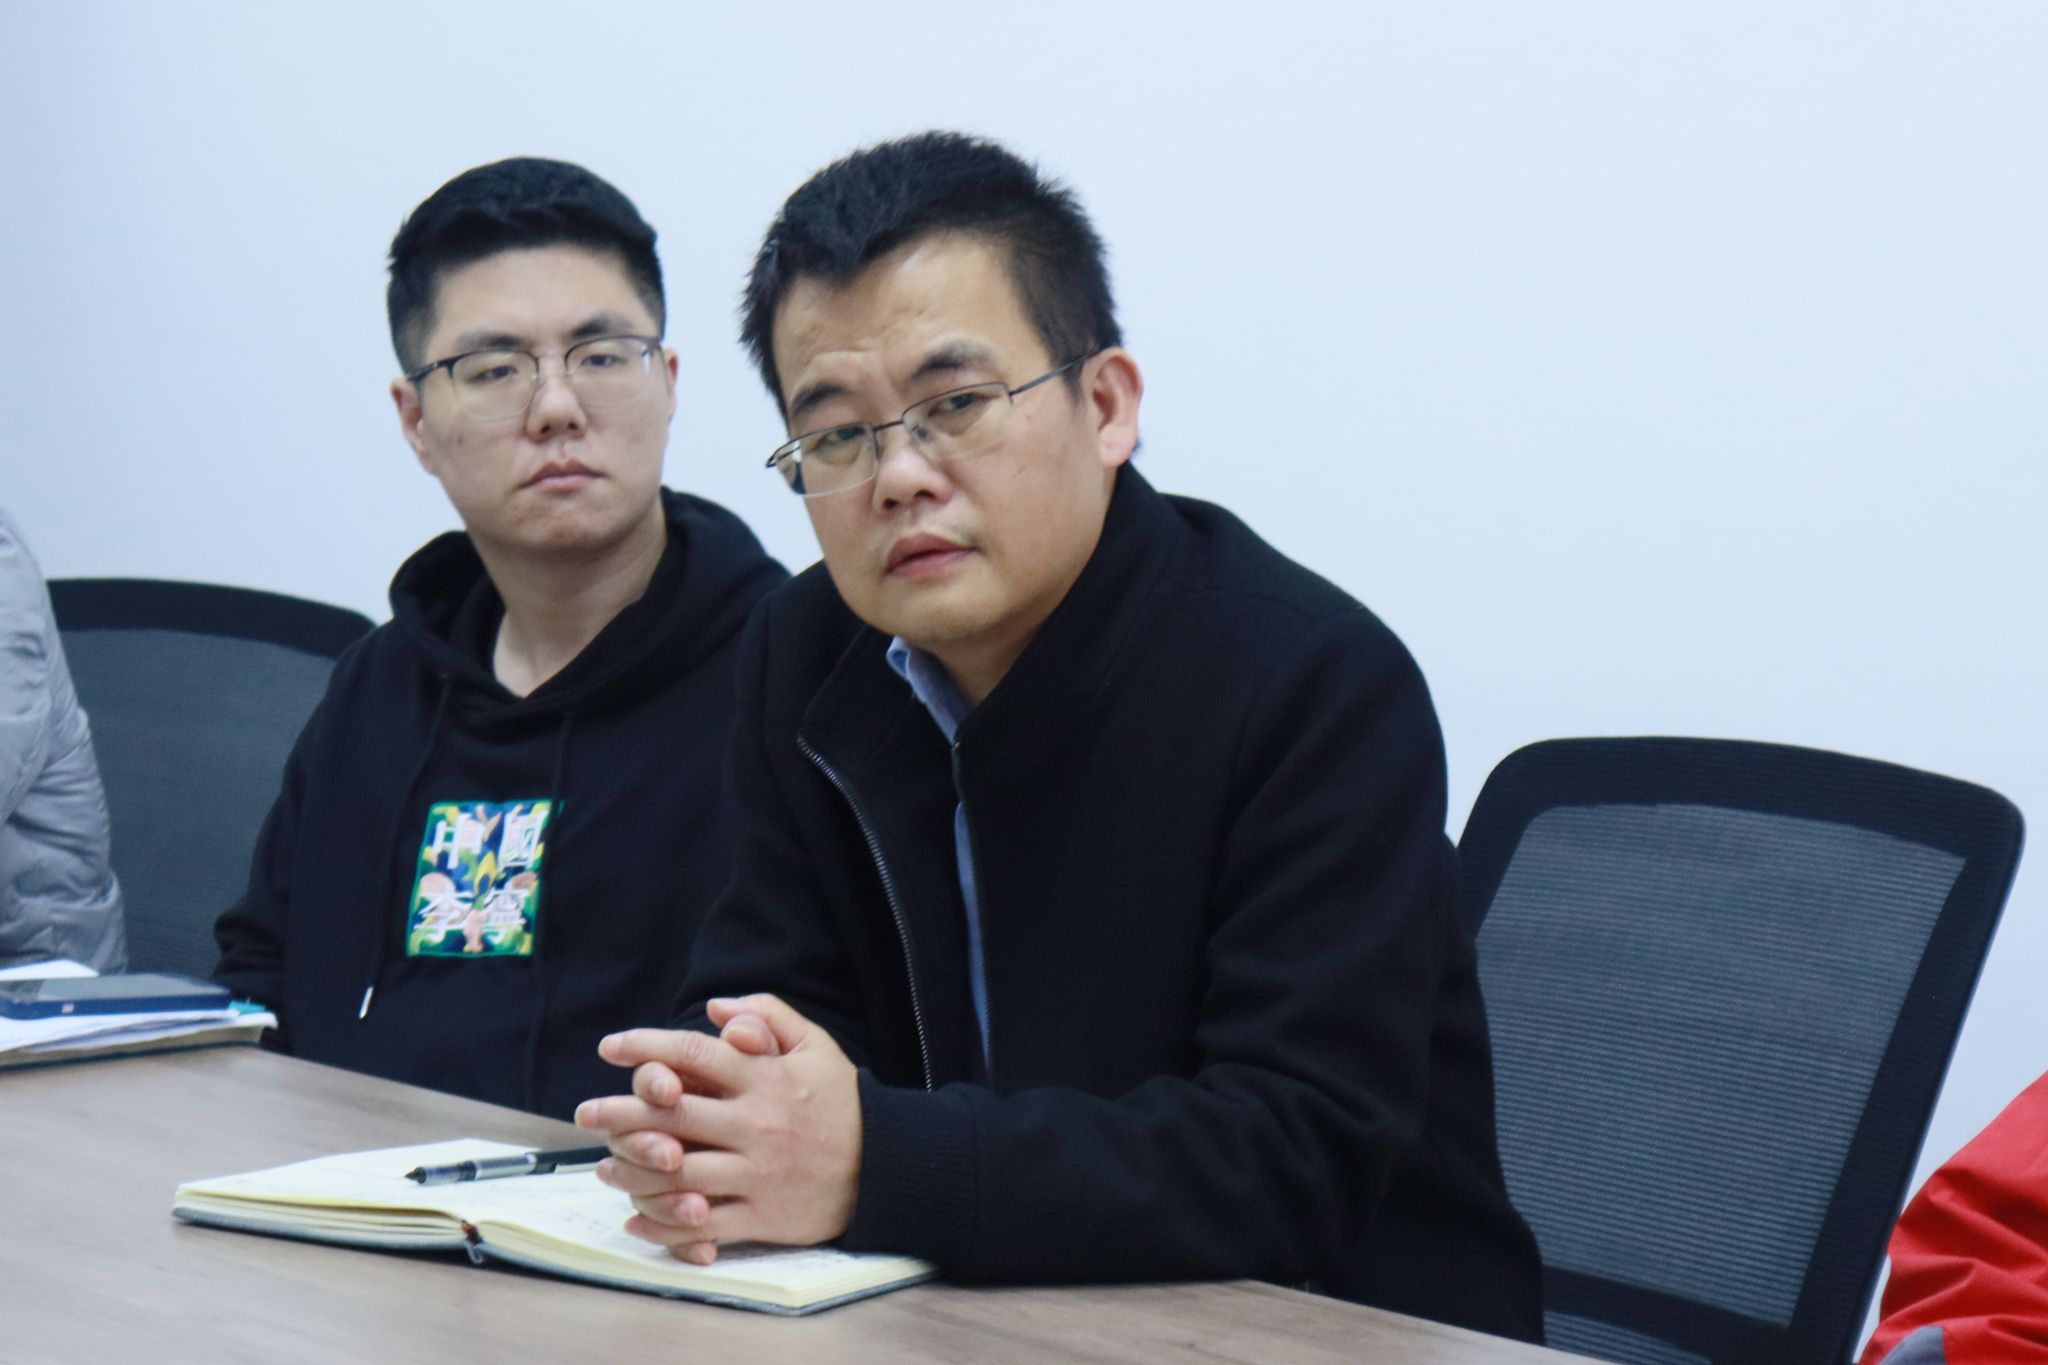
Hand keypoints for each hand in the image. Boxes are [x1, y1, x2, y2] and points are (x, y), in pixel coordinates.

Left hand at [575, 995, 862, 1263]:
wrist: (887, 1166)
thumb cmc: (843, 1103)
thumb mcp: (816, 1047)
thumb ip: (769, 1015)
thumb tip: (716, 1008)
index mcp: (766, 1079)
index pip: (695, 1054)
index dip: (646, 1047)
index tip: (611, 1047)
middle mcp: (756, 1124)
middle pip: (672, 1115)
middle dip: (620, 1112)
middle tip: (585, 1112)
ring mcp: (757, 1173)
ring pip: (678, 1174)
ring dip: (633, 1170)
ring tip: (604, 1164)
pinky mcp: (762, 1216)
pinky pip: (701, 1223)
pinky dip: (663, 1224)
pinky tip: (635, 1215)